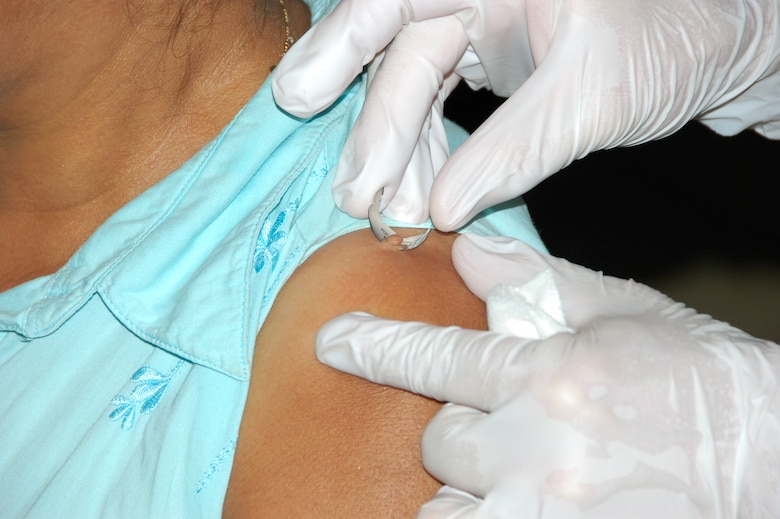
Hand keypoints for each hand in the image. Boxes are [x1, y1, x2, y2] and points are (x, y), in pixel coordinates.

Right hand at [273, 0, 779, 229]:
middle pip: (398, 58)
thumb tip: (443, 209)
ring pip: (411, 89)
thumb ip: (515, 150)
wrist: (713, 49)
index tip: (298, 96)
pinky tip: (421, 197)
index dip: (341, 42)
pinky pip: (437, 108)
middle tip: (358, 198)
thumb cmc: (671, 44)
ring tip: (387, 215)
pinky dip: (426, 156)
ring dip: (397, 156)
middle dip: (376, 134)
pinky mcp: (485, 61)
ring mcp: (476, 26)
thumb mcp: (592, 99)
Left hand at [315, 234, 779, 516]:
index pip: (433, 357)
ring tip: (505, 475)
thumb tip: (467, 249)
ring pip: (444, 511)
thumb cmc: (700, 377)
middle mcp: (540, 450)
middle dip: (458, 429)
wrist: (775, 458)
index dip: (374, 346)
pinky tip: (515, 503)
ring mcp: (548, 515)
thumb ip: (535, 279)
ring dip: (461, 492)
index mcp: (552, 375)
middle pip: (438, 442)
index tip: (334, 341)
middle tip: (502, 423)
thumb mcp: (622, 312)